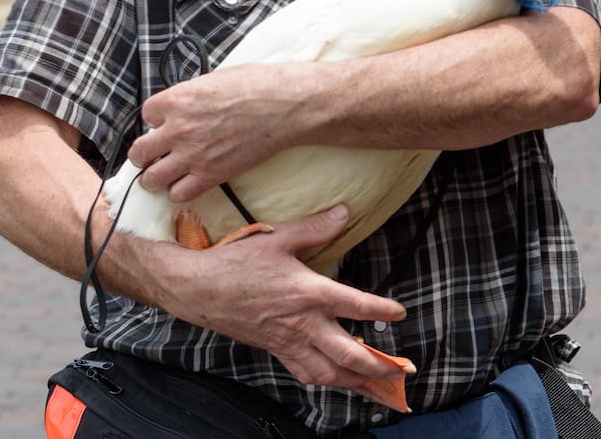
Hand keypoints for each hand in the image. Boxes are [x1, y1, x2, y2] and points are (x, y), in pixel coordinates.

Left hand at [129, 64, 309, 202]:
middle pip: (139, 151)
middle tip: (151, 155)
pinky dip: (178, 191)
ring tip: (162, 174)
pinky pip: (179, 194)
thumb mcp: (214, 79)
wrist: (284, 106)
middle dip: (143, 154)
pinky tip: (186, 183)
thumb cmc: (256, 85)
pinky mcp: (211, 175)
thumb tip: (183, 106)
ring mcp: (193, 155)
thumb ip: (191, 96)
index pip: (146, 114)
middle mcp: (178, 129)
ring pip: (152, 178)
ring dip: (154, 177)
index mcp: (177, 99)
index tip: (163, 123)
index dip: (155, 120)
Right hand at [153, 205, 407, 393]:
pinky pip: (305, 373)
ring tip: (378, 388)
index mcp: (309, 293)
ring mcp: (289, 341)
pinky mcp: (275, 350)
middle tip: (401, 372)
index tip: (401, 313)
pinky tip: (336, 380)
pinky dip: (326, 380)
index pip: (357, 306)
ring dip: (356, 382)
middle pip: (349, 354)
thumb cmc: (237, 262)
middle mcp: (304, 323)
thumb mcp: (278, 238)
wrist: (199, 289)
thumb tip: (345, 213)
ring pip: (330, 373)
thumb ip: (315, 228)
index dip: (383, 311)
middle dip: (378, 366)